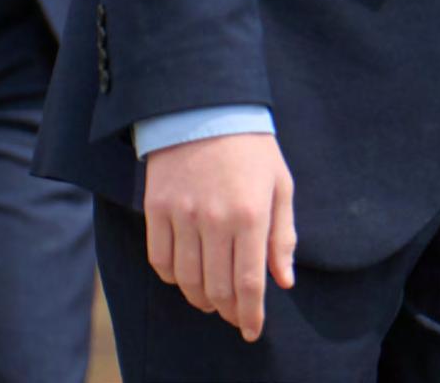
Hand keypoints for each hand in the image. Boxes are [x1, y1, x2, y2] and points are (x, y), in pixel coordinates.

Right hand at [143, 132, 296, 341]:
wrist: (206, 108)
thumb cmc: (252, 148)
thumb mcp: (281, 185)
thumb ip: (282, 236)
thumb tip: (284, 280)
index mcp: (251, 214)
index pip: (248, 281)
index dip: (250, 313)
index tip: (251, 331)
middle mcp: (214, 219)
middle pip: (216, 287)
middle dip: (227, 310)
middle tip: (234, 316)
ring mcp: (181, 215)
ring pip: (186, 279)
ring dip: (200, 299)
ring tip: (211, 302)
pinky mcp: (156, 210)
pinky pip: (160, 260)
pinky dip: (173, 278)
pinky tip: (186, 277)